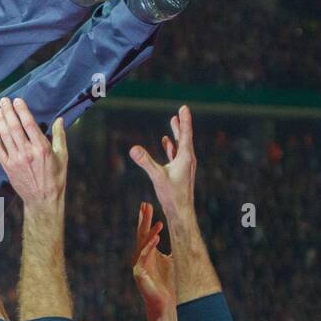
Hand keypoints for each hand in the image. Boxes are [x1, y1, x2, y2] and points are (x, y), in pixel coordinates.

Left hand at [0, 97, 66, 206]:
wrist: (43, 200)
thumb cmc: (56, 178)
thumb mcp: (63, 156)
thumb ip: (60, 136)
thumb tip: (59, 119)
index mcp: (42, 148)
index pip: (29, 124)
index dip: (22, 110)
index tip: (17, 100)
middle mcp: (27, 152)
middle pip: (14, 127)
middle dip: (8, 111)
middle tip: (4, 100)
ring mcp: (15, 160)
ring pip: (5, 136)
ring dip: (1, 121)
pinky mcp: (7, 167)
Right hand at [129, 104, 196, 224]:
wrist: (181, 212)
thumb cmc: (172, 195)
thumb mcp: (157, 176)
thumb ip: (145, 161)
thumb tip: (133, 149)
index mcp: (186, 157)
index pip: (186, 134)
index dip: (184, 120)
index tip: (184, 107)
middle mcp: (188, 160)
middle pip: (185, 137)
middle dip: (181, 124)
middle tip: (181, 111)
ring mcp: (185, 166)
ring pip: (181, 145)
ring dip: (176, 134)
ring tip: (173, 122)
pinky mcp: (180, 173)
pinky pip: (176, 155)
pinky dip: (172, 147)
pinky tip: (166, 143)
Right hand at [132, 203, 175, 314]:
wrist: (165, 304)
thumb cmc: (169, 284)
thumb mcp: (173, 261)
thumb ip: (173, 248)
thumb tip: (182, 234)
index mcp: (148, 253)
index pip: (145, 233)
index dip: (146, 219)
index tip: (146, 205)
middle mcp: (141, 256)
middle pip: (141, 234)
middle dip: (143, 219)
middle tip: (145, 204)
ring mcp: (138, 264)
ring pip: (143, 244)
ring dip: (150, 232)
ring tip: (157, 221)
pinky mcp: (139, 273)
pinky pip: (144, 256)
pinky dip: (150, 246)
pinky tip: (156, 237)